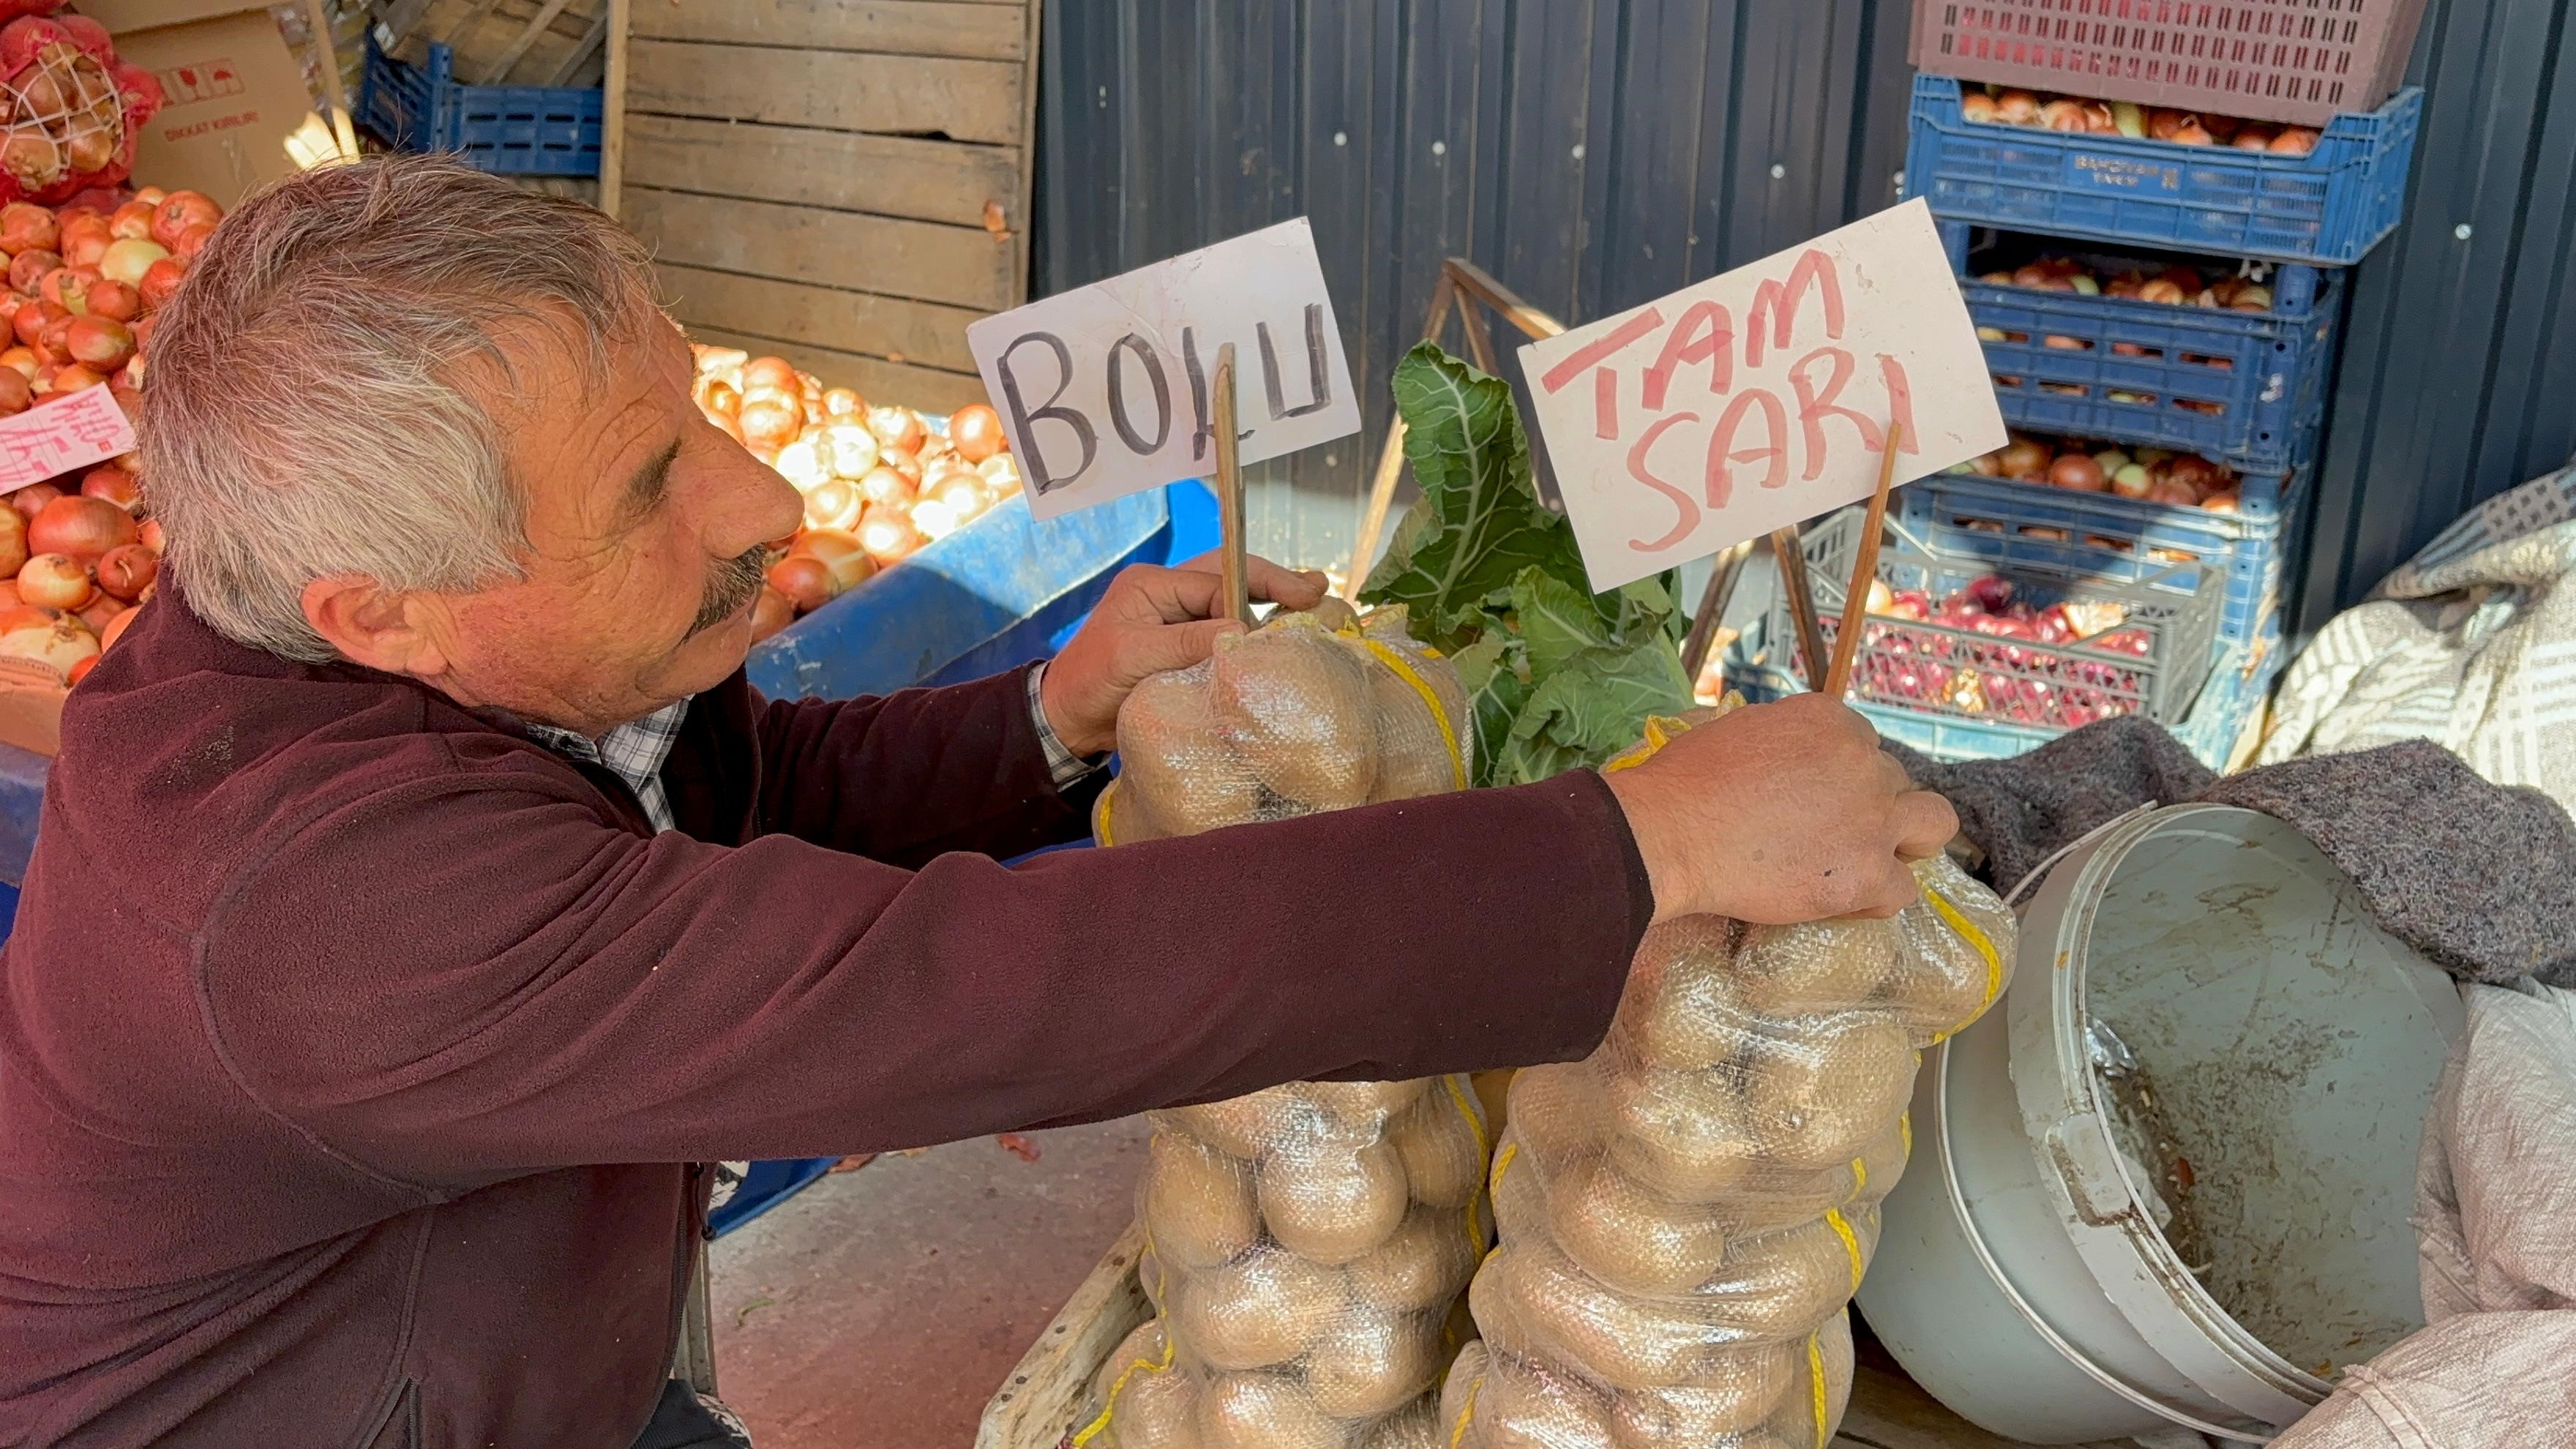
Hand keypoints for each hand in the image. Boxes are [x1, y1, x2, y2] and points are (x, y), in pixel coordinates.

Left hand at [1039, 552, 1329, 755]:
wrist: (1068, 720)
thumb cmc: (1091, 683)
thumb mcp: (1133, 657)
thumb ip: (1185, 642)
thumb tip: (1240, 631)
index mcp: (1153, 584)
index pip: (1217, 580)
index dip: (1258, 591)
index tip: (1294, 607)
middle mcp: (1168, 593)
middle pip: (1231, 576)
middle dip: (1274, 581)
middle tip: (1317, 590)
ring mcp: (1177, 619)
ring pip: (1232, 600)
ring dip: (1268, 603)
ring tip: (1311, 603)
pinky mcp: (1183, 646)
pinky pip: (1225, 631)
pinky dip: (1253, 632)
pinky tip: (1280, 634)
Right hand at [1601, 693, 1958, 924]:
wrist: (1667, 833)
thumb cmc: (1683, 782)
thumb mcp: (1740, 730)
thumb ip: (1784, 740)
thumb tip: (1790, 760)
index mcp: (1832, 720)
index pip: (1865, 744)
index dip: (1844, 774)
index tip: (1819, 797)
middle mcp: (1864, 762)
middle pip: (1894, 783)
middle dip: (1867, 806)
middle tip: (1829, 833)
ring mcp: (1871, 819)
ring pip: (1933, 824)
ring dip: (1909, 839)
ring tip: (1872, 859)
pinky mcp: (1866, 873)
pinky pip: (1904, 890)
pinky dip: (1878, 896)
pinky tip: (1847, 900)